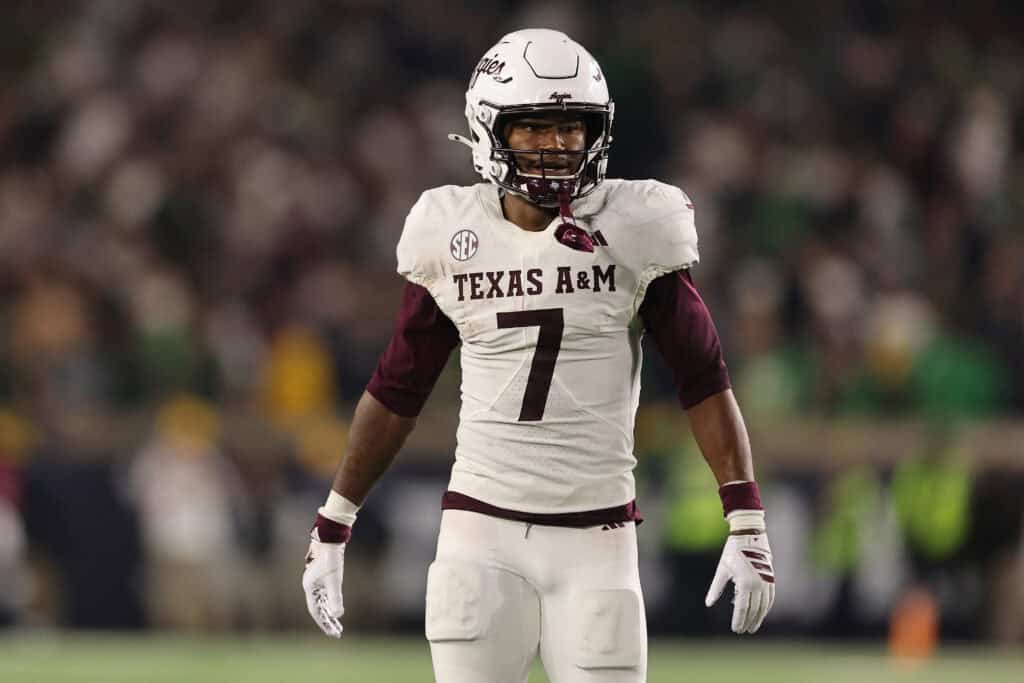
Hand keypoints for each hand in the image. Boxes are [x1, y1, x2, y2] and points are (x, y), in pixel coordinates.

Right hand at [302, 520, 348, 637]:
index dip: (324, 623)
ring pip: (321, 601)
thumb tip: (338, 615)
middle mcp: (311, 585)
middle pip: (318, 608)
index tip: (333, 633)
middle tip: (337, 633)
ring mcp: (315, 580)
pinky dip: (330, 602)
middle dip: (327, 621)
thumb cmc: (331, 558)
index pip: (316, 611)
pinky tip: (335, 605)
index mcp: (310, 587)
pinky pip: (324, 594)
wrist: (330, 538)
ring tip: (337, 623)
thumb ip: (335, 597)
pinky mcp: (322, 575)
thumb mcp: (334, 579)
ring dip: (328, 612)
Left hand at [705, 530, 774, 633]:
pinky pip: (770, 598)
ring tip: (752, 627)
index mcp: (744, 582)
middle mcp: (758, 584)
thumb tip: (708, 603)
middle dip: (748, 622)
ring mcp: (766, 582)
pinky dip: (766, 608)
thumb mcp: (722, 569)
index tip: (736, 630)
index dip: (739, 620)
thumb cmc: (733, 552)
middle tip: (742, 631)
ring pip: (764, 606)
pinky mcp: (771, 579)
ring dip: (758, 618)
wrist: (750, 536)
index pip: (743, 608)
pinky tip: (761, 614)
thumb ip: (716, 588)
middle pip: (754, 610)